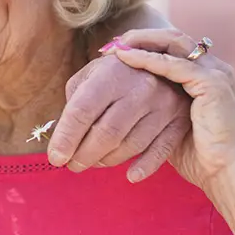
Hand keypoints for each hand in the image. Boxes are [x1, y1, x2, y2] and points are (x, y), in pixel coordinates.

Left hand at [48, 40, 190, 179]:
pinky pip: (161, 151)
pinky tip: (130, 175)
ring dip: (106, 161)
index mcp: (111, 74)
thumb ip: (76, 100)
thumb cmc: (118, 71)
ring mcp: (163, 105)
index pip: (82, 111)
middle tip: (72, 165)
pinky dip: (144, 167)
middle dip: (83, 156)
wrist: (165, 58)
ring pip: (130, 146)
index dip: (65, 139)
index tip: (55, 158)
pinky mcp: (179, 120)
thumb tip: (63, 138)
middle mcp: (140, 88)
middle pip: (106, 134)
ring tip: (93, 162)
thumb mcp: (92, 73)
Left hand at [110, 29, 234, 194]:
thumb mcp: (171, 127)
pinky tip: (124, 58)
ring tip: (114, 46)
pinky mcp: (212, 84)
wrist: (231, 176)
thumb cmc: (201, 158)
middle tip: (110, 44)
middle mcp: (213, 70)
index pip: (172, 49)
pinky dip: (146, 58)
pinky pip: (173, 64)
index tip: (113, 52)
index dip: (143, 46)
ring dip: (141, 41)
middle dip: (140, 37)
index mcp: (206, 78)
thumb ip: (155, 112)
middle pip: (172, 39)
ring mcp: (215, 74)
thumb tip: (118, 111)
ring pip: (173, 43)